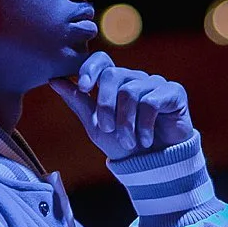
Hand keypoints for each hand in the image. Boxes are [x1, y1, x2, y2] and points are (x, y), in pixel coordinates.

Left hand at [51, 52, 193, 158]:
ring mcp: (155, 83)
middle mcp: (135, 78)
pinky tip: (146, 139)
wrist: (152, 166)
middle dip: (106, 106)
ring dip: (126, 122)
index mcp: (115, 82)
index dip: (90, 69)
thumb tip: (54, 80)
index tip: (84, 88)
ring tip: (130, 141)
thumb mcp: (95, 124)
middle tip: (108, 129)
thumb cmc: (122, 144)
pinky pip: (151, 101)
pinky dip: (145, 125)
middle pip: (113, 75)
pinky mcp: (174, 93)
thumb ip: (78, 100)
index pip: (101, 60)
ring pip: (130, 92)